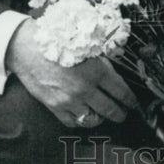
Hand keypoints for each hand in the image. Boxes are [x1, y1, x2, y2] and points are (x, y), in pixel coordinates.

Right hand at [6, 19, 138, 126]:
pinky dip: (81, 121)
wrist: (29, 48)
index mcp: (97, 71)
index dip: (131, 100)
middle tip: (124, 114)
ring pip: (93, 119)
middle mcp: (85, 89)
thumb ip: (102, 64)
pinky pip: (73, 122)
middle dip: (120, 114)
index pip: (121, 91)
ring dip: (101, 118)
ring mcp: (69, 100)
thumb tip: (113, 78)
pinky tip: (84, 115)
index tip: (135, 104)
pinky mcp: (55, 107)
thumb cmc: (59, 41)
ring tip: (104, 115)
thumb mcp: (88, 46)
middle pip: (110, 109)